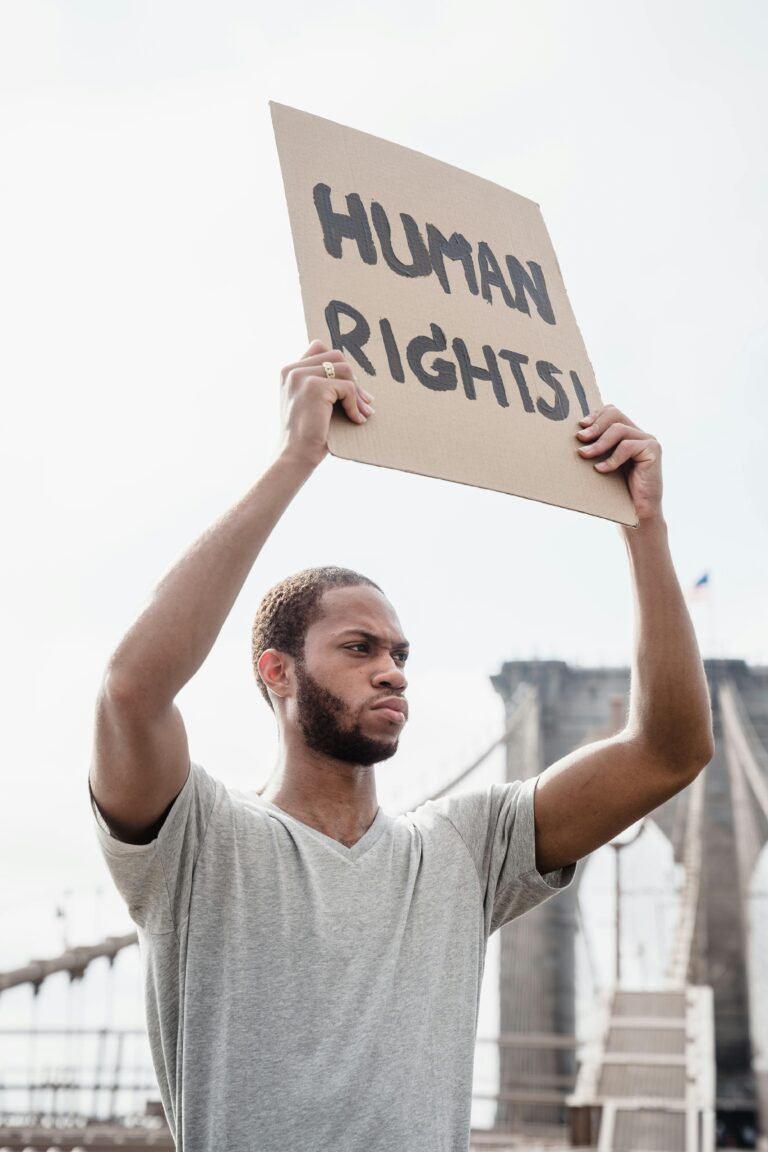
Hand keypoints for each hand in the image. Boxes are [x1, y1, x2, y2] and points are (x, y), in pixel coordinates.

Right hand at [278, 340, 373, 467]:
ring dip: (358, 392)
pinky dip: (355, 405)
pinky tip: (356, 419)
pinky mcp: (314, 387)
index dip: (337, 364)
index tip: (348, 386)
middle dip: (353, 379)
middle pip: (336, 357)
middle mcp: (292, 370)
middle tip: (364, 401)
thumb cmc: (306, 435)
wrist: (295, 455)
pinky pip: (347, 388)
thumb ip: (321, 384)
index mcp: (289, 371)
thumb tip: (355, 377)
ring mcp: (301, 376)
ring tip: (363, 411)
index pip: (319, 348)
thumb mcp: (309, 403)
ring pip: (345, 369)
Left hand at [576, 405, 662, 521]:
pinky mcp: (653, 450)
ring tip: (584, 455)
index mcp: (628, 434)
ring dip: (598, 443)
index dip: (594, 416)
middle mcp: (640, 434)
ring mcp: (648, 441)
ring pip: (619, 429)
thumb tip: (574, 436)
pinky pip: (627, 446)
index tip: (579, 427)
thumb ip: (596, 449)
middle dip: (594, 425)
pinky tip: (601, 470)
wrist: (637, 513)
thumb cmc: (617, 492)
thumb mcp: (602, 464)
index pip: (611, 412)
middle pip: (615, 414)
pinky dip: (612, 458)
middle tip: (580, 438)